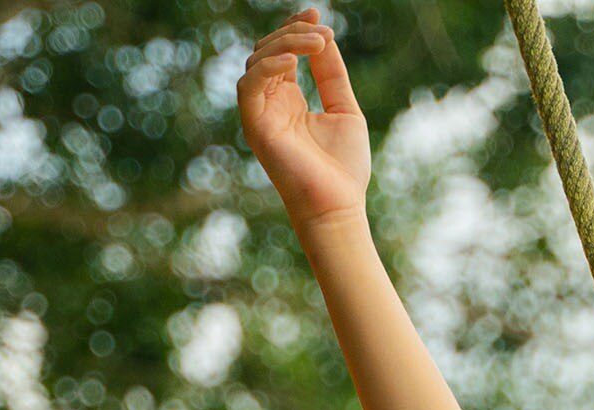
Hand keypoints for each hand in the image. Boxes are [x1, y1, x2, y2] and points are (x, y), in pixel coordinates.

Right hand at [240, 11, 371, 231]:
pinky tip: (294, 61)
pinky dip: (268, 66)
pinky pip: (248, 86)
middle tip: (323, 32)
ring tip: (317, 43)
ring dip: (285, 44)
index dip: (296, 29)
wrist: (339, 206)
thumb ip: (332, 75)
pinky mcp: (255, 127)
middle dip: (294, 32)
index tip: (317, 13)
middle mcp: (271, 105)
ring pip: (256, 61)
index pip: (282, 53)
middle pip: (267, 51)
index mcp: (289, 100)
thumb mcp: (344, 109)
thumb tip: (326, 38)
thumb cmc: (344, 168)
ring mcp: (261, 115)